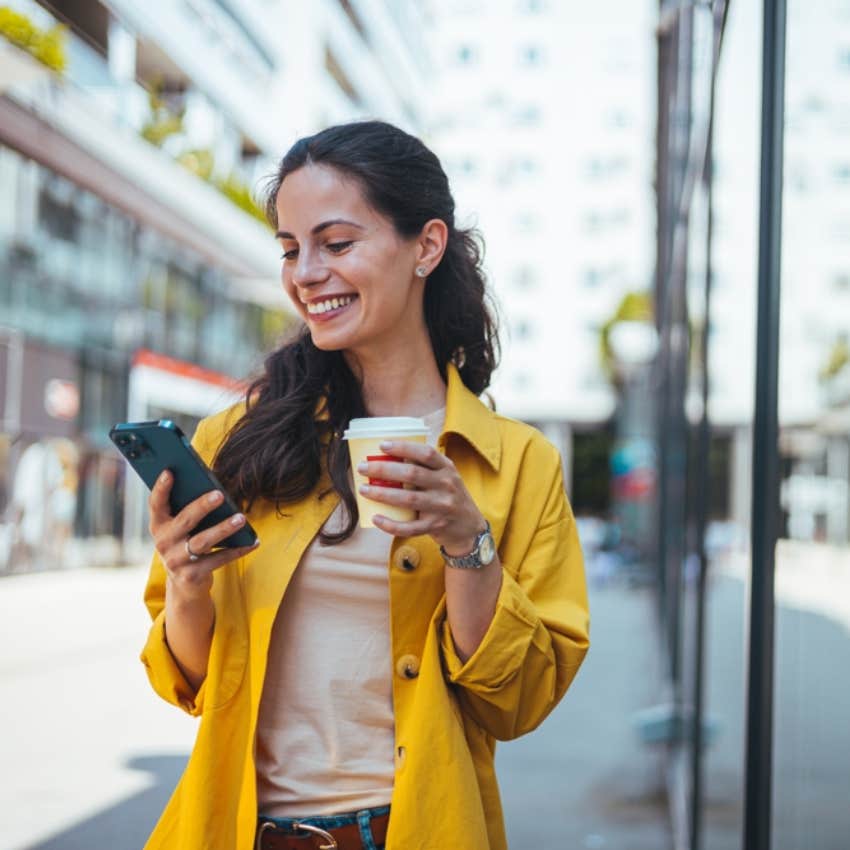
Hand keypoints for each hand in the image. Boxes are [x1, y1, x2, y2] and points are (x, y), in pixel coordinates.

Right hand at [148, 471, 258, 599]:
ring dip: (223, 528)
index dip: (161, 488)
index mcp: (159, 526)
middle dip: (202, 506)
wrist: (184, 585)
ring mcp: (176, 561)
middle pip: (185, 521)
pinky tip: (252, 542)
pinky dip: (237, 550)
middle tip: (219, 494)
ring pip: (203, 542)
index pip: (156, 504)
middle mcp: (163, 543)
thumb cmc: (186, 544)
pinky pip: (218, 559)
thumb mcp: (181, 529)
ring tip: (241, 518)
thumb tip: (214, 488)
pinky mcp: (192, 575)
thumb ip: (188, 510)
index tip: (169, 472)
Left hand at [356, 440, 485, 552]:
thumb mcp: (446, 476)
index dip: (404, 448)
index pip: (426, 453)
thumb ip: (425, 466)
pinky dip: (391, 524)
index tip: (382, 446)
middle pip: (412, 474)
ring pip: (408, 499)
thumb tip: (389, 455)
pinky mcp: (435, 526)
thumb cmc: (449, 495)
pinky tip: (376, 518)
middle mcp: (446, 485)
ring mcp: (441, 507)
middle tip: (362, 467)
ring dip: (382, 493)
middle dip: (383, 469)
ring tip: (363, 489)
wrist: (470, 527)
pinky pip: (409, 527)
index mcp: (447, 468)